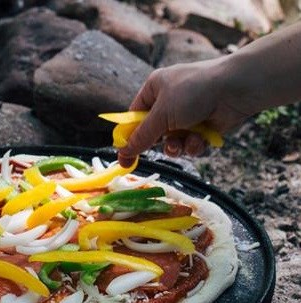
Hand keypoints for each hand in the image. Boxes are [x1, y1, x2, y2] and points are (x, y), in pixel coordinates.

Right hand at [117, 58, 251, 166]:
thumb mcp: (161, 114)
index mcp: (154, 89)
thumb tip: (122, 152)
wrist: (236, 88)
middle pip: (152, 131)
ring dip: (176, 146)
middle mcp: (169, 101)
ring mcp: (187, 114)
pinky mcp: (203, 126)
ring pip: (172, 141)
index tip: (123, 155)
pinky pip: (190, 143)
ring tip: (181, 144)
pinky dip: (193, 144)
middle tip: (145, 158)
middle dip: (156, 143)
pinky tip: (200, 139)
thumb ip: (142, 136)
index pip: (134, 116)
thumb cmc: (194, 91)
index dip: (128, 136)